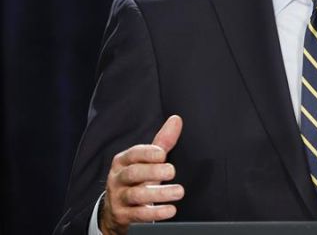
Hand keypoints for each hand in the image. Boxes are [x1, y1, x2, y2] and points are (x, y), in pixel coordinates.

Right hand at [99, 115, 183, 234]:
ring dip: (159, 194)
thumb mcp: (146, 161)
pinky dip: (155, 213)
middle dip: (153, 171)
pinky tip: (170, 210)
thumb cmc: (136, 179)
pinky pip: (138, 215)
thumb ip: (162, 142)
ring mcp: (119, 198)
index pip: (133, 154)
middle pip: (133, 174)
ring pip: (136, 195)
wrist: (117, 209)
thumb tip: (176, 120)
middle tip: (172, 171)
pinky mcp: (123, 216)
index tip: (162, 154)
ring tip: (178, 191)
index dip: (147, 153)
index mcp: (123, 162)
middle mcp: (118, 179)